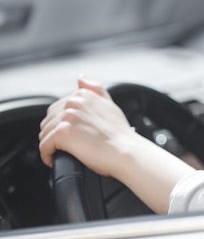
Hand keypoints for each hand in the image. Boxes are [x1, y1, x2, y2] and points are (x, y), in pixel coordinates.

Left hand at [39, 78, 196, 213]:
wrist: (126, 152)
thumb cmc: (120, 134)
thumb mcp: (110, 105)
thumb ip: (95, 90)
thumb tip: (80, 78)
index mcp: (83, 95)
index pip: (56, 109)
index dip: (62, 125)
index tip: (72, 136)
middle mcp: (74, 102)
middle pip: (48, 122)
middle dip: (55, 135)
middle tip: (69, 147)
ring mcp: (68, 116)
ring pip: (44, 134)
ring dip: (51, 146)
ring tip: (65, 153)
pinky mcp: (63, 132)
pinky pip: (43, 147)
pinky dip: (47, 156)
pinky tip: (57, 160)